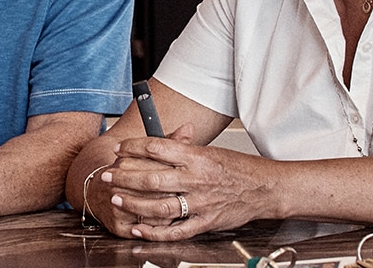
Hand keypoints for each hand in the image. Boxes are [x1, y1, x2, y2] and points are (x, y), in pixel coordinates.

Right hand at [81, 123, 192, 237]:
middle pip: (154, 190)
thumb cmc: (127, 172)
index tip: (187, 174)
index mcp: (125, 164)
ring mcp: (117, 207)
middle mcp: (118, 185)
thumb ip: (169, 142)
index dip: (174, 172)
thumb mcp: (145, 154)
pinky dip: (160, 226)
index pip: (155, 166)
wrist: (96, 193)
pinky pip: (146, 229)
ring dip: (170, 211)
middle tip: (187, 191)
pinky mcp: (118, 226)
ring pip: (152, 212)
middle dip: (174, 192)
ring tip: (181, 205)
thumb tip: (189, 128)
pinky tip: (170, 219)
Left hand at [101, 124, 269, 240]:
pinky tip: (139, 229)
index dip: (133, 148)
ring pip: (159, 205)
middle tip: (107, 175)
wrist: (266, 188)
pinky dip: (155, 231)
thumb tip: (160, 140)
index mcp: (197, 157)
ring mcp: (200, 203)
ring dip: (133, 203)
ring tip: (116, 199)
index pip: (157, 148)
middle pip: (152, 177)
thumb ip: (184, 147)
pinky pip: (176, 230)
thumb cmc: (239, 169)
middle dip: (124, 176)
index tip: (119, 149)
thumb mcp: (210, 151)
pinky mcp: (205, 222)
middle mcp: (197, 179)